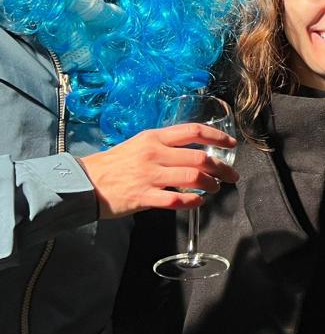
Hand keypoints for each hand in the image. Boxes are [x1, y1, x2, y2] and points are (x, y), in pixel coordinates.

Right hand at [79, 123, 239, 219]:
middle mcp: (154, 154)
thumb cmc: (114, 164)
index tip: (232, 144)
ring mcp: (149, 176)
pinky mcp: (144, 197)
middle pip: (200, 158)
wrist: (84, 182)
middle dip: (222, 167)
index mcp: (154, 137)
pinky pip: (177, 200)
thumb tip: (194, 152)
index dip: (218, 137)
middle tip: (231, 175)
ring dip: (211, 184)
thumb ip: (165, 146)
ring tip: (216, 188)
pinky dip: (194, 202)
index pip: (194, 131)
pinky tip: (199, 202)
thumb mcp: (139, 144)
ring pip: (193, 178)